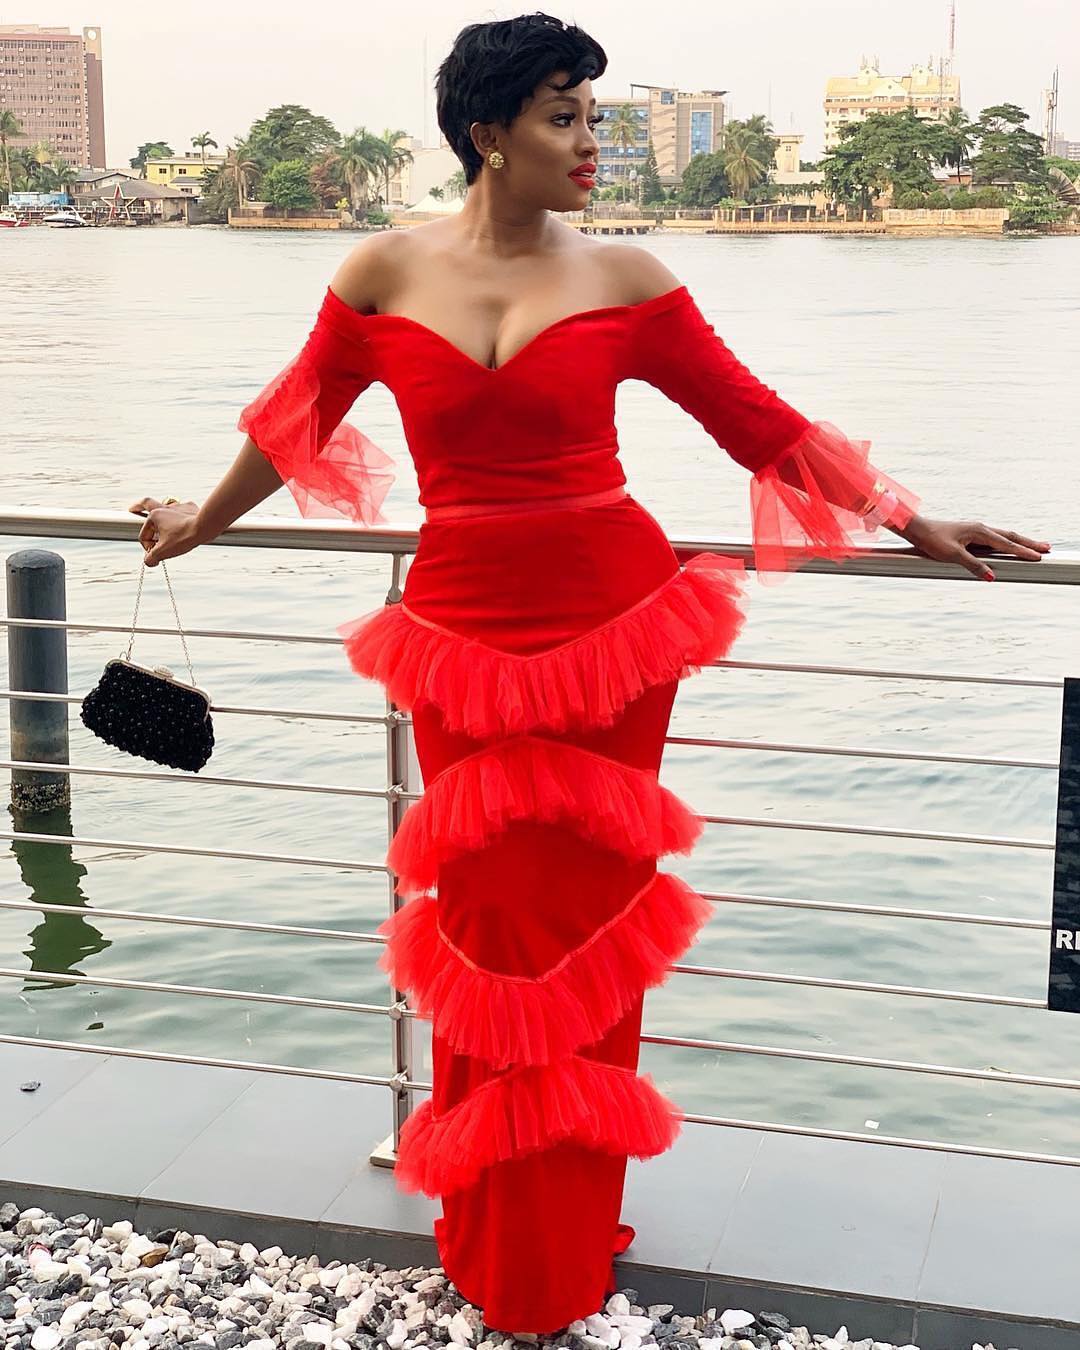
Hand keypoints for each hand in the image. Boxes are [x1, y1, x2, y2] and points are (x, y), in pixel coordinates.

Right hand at [128, 497, 203, 566]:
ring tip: (161, 517)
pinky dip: (180, 515)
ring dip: (162, 512)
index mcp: (154, 516)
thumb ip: (151, 558)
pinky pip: (182, 509)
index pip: (144, 534)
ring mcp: (178, 506)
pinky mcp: (191, 508)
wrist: (206, 527)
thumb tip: (148, 562)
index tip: (156, 555)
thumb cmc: (185, 537)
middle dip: (137, 507)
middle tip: (132, 509)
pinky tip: (183, 520)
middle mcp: (164, 508)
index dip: (148, 547)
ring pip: (166, 506)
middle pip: (146, 504)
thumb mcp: (164, 551)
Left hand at [900, 514, 1050, 579]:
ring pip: (1003, 537)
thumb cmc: (932, 540)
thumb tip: (992, 577)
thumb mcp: (953, 555)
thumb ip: (973, 565)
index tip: (1039, 557)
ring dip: (1019, 542)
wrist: (917, 529)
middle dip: (1029, 543)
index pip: (1007, 543)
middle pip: (1010, 536)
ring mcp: (976, 531)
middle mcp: (981, 528)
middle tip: (1046, 548)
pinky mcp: (970, 534)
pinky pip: (994, 539)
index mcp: (980, 531)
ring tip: (1033, 547)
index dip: (1023, 551)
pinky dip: (1006, 542)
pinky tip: (1008, 547)